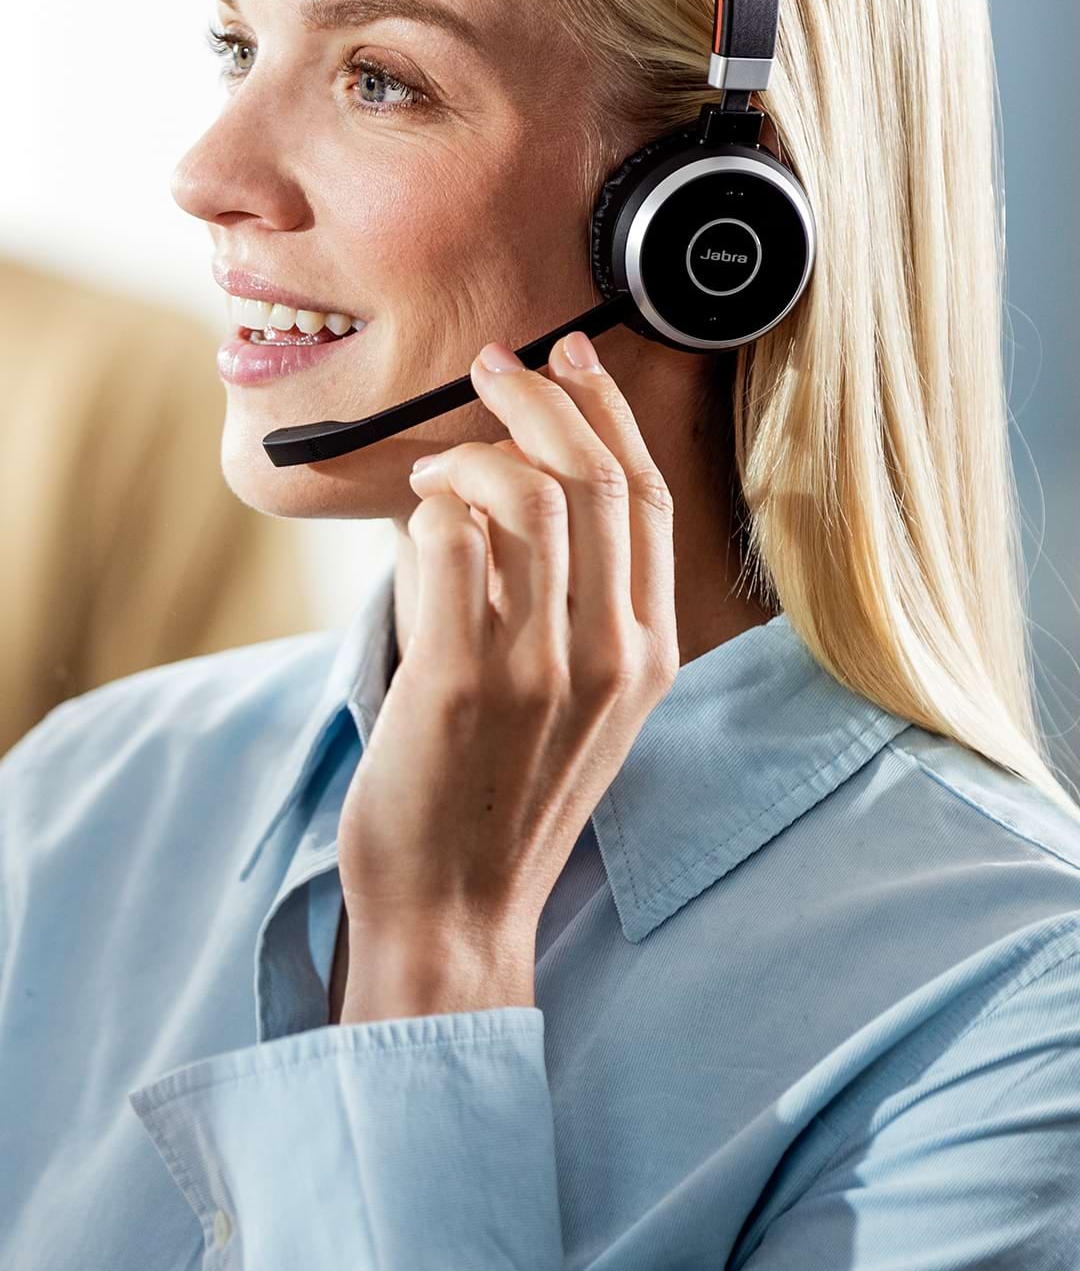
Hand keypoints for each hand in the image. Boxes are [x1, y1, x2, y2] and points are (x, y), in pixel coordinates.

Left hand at [335, 330, 679, 1017]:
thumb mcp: (581, 707)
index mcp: (649, 656)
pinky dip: (429, 508)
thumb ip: (573, 607)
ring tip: (436, 467)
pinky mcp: (461, 681)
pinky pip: (450, 539)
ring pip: (528, 495)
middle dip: (540, 397)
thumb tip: (512, 484)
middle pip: (596, 477)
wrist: (457, 909)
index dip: (610, 413)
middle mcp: (611, 657)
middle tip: (492, 366)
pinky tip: (415, 523)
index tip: (573, 360)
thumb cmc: (503, 800)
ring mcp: (540, 669)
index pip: (649, 500)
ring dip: (473, 451)